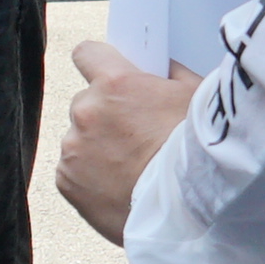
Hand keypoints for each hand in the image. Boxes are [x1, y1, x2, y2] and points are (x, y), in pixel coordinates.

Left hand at [58, 39, 201, 245]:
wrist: (187, 209)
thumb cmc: (198, 151)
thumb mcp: (196, 96)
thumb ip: (170, 74)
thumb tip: (159, 68)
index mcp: (115, 83)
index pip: (87, 53)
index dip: (99, 63)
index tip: (107, 75)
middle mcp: (87, 111)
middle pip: (86, 102)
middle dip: (106, 115)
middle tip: (136, 135)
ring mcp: (73, 148)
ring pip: (80, 139)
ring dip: (98, 149)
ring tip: (132, 168)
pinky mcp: (66, 181)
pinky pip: (74, 171)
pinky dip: (91, 178)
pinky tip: (119, 186)